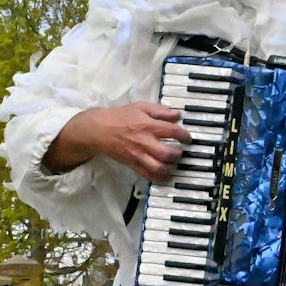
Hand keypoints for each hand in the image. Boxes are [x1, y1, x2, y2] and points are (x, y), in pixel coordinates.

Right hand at [46, 102, 190, 181]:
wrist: (97, 130)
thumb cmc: (119, 116)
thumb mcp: (140, 107)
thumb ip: (160, 111)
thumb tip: (177, 115)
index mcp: (148, 125)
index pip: (172, 132)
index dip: (184, 135)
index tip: (187, 138)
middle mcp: (144, 142)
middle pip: (167, 153)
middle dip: (178, 154)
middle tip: (181, 152)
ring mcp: (138, 155)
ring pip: (158, 167)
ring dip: (170, 168)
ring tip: (174, 164)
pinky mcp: (132, 164)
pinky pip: (148, 175)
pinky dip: (159, 178)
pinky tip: (166, 175)